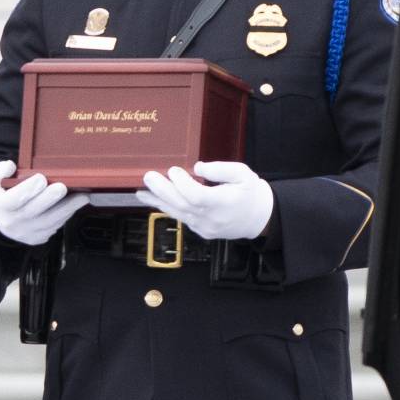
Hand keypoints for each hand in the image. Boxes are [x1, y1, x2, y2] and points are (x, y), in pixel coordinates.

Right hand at [0, 159, 88, 245]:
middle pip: (34, 211)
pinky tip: (75, 205)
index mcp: (1, 207)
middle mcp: (14, 222)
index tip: (41, 179)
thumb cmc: (2, 199)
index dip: (28, 189)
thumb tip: (10, 166)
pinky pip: (54, 227)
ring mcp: (27, 233)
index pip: (13, 200)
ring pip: (49, 222)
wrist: (2, 225)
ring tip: (82, 197)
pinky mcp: (38, 238)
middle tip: (63, 187)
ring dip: (67, 209)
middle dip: (50, 198)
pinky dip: (66, 216)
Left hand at [135, 161, 274, 240]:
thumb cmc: (250, 193)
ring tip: (141, 192)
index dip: (182, 184)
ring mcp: (205, 227)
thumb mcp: (243, 174)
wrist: (258, 218)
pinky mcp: (201, 231)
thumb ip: (221, 169)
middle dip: (162, 191)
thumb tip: (197, 168)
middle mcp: (212, 218)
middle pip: (182, 205)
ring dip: (158, 201)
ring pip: (178, 213)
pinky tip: (154, 200)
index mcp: (224, 202)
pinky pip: (182, 218)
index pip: (197, 196)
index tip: (174, 170)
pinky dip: (168, 208)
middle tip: (148, 177)